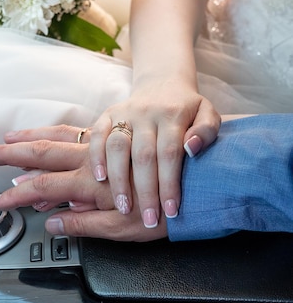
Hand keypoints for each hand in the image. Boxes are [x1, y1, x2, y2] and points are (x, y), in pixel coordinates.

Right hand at [0, 128, 167, 241]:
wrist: (202, 180)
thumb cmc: (168, 211)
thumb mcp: (127, 230)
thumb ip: (86, 225)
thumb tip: (53, 223)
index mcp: (91, 183)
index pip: (43, 188)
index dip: (16, 196)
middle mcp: (93, 159)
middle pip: (44, 153)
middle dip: (12, 156)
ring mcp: (104, 145)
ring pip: (60, 135)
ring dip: (31, 138)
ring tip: (9, 138)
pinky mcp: (116, 139)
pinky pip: (80, 131)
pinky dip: (58, 132)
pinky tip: (50, 134)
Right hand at [88, 79, 220, 226]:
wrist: (163, 83)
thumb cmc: (187, 109)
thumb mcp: (207, 114)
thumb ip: (207, 131)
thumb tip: (192, 149)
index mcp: (173, 115)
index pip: (170, 153)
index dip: (169, 184)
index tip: (171, 211)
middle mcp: (147, 113)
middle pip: (143, 156)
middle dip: (145, 192)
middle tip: (149, 219)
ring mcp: (125, 113)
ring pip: (117, 147)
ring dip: (119, 179)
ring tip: (123, 207)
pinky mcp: (107, 114)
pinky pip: (97, 135)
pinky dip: (96, 157)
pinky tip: (100, 179)